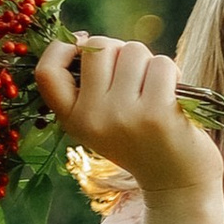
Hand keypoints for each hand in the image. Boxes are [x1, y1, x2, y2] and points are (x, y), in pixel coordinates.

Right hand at [36, 38, 222, 209]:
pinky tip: (173, 97)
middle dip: (120, 51)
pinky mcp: (157, 113)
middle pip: (98, 47)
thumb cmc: (142, 142)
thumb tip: (83, 38)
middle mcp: (93, 117)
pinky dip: (172, 73)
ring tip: (156, 92)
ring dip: (150, 63)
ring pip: (133, 50)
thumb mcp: (103, 122)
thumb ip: (89, 87)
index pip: (47, 72)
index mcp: (74, 120)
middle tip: (135, 77)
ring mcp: (124, 114)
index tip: (81, 43)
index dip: (61, 48)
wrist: (177, 185)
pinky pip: (161, 64)